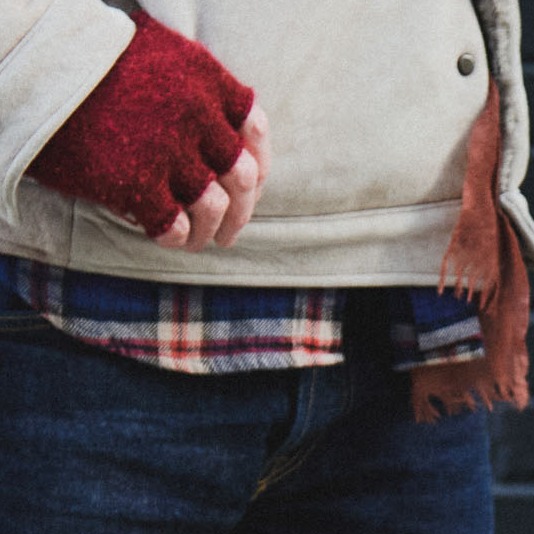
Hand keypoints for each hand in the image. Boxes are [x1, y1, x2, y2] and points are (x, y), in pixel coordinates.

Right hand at [28, 6, 264, 245]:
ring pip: (214, 208)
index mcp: (203, 77)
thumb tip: (233, 125)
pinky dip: (178, 238)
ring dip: (210, 232)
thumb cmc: (93, 66)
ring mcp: (168, 150)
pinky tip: (168, 238)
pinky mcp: (138, 184)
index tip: (254, 185)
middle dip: (242, 211)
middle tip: (230, 231)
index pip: (253, 126)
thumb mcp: (154, 54)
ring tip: (199, 241)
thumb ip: (195, 87)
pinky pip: (176, 227)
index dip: (259, 162)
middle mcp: (194, 113)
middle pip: (241, 177)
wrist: (36, 75)